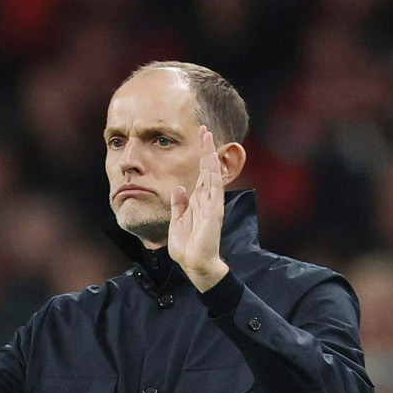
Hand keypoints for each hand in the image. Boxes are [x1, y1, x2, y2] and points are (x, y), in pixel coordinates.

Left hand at [168, 127, 228, 291]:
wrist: (194, 264)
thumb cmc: (186, 247)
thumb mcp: (177, 221)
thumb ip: (179, 204)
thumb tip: (178, 188)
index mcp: (198, 201)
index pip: (200, 174)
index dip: (200, 156)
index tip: (198, 138)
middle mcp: (207, 199)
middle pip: (208, 169)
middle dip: (206, 149)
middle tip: (204, 128)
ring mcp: (212, 204)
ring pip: (212, 173)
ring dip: (210, 154)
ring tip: (208, 136)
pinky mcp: (214, 211)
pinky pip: (214, 188)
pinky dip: (213, 172)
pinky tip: (211, 158)